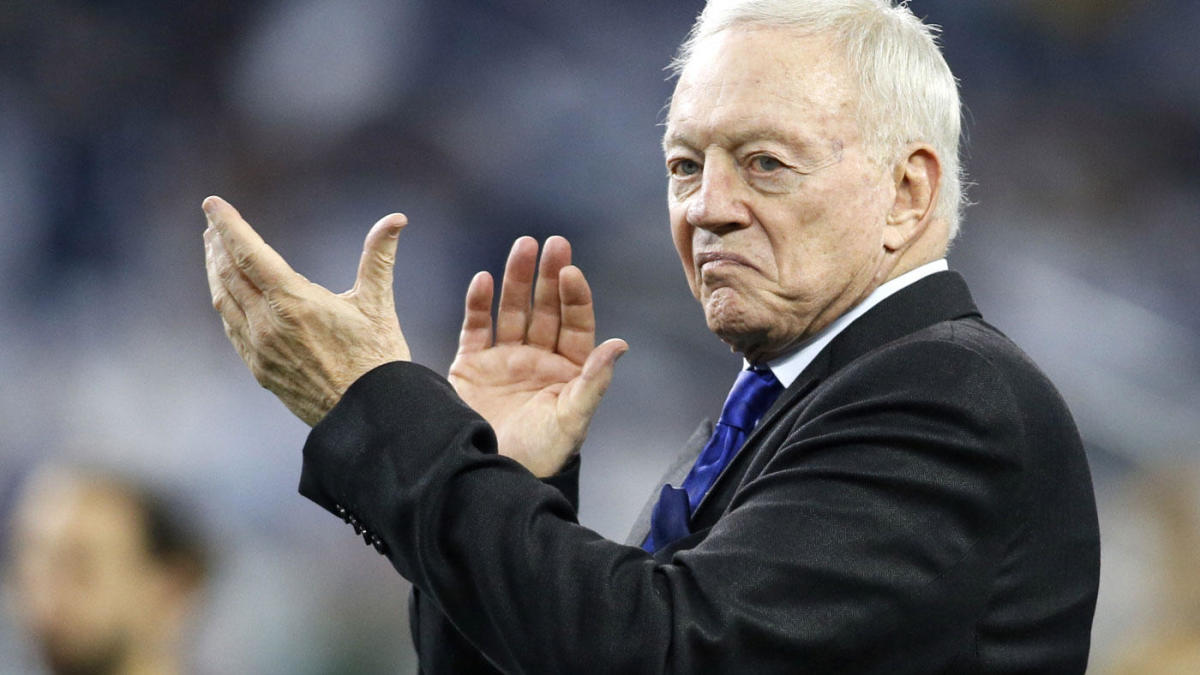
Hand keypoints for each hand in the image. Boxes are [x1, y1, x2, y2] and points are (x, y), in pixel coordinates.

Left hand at [202, 196, 410, 425]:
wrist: (368, 417)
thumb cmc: (378, 360)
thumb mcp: (378, 304)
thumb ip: (379, 257)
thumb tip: (396, 218)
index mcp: (294, 302)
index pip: (249, 253)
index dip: (228, 225)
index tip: (212, 203)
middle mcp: (268, 324)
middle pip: (228, 273)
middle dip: (219, 243)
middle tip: (213, 221)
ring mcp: (259, 349)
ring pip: (224, 300)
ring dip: (215, 271)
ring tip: (214, 250)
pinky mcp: (260, 369)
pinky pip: (231, 326)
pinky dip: (224, 301)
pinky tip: (227, 294)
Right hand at [449, 236, 627, 476]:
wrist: (491, 476)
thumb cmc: (541, 454)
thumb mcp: (572, 419)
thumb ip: (594, 381)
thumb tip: (620, 345)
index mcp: (568, 370)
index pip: (575, 323)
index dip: (574, 296)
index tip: (571, 271)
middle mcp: (538, 359)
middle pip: (545, 308)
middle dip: (548, 276)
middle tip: (552, 243)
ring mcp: (504, 360)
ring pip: (512, 310)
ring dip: (517, 279)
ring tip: (522, 246)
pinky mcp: (472, 366)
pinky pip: (476, 328)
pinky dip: (479, 304)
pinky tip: (484, 280)